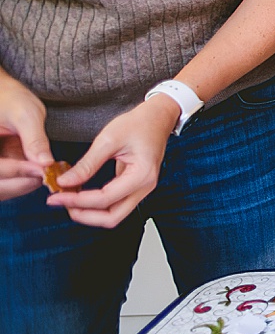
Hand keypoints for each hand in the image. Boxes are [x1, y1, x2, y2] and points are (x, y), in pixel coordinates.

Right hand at [0, 74, 50, 199]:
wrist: (3, 94)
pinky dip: (20, 182)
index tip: (42, 170)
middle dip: (20, 184)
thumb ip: (34, 139)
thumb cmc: (10, 98)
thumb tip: (46, 163)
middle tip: (46, 176)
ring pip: (1, 188)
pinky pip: (4, 183)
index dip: (17, 172)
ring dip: (21, 186)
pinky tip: (37, 173)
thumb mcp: (25, 114)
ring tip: (44, 174)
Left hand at [47, 95, 177, 227]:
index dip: (77, 200)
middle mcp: (145, 186)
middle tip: (62, 203)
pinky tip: (82, 194)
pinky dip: (97, 204)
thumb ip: (87, 164)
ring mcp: (142, 188)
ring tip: (69, 199)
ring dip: (90, 212)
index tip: (57, 196)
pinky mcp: (136, 186)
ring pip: (114, 214)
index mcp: (141, 174)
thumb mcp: (108, 139)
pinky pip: (115, 204)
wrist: (157, 117)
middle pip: (112, 217)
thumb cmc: (139, 123)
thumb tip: (65, 181)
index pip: (105, 199)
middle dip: (84, 215)